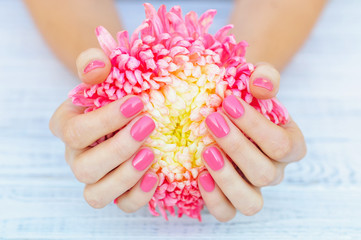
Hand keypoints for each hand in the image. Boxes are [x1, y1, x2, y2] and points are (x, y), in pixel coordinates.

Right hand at [49, 48, 157, 212]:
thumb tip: (97, 65)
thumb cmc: (115, 88)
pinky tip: (156, 177)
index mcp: (67, 127)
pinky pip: (122, 204)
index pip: (74, 131)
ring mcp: (96, 177)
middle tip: (149, 125)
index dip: (104, 120)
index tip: (137, 102)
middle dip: (118, 148)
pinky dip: (138, 196)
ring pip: (97, 194)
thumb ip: (94, 63)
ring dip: (125, 177)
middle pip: (85, 167)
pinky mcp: (118, 190)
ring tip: (151, 154)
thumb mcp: (104, 71)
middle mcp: (77, 157)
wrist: (129, 105)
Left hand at [198, 63, 306, 221]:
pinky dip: (214, 199)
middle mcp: (273, 171)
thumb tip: (259, 83)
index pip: (283, 145)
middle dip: (237, 147)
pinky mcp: (228, 199)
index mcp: (288, 145)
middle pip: (265, 173)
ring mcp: (251, 188)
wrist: (224, 111)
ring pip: (250, 202)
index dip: (257, 126)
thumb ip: (264, 77)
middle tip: (212, 120)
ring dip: (227, 178)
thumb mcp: (255, 80)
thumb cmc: (243, 96)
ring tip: (207, 152)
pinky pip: (226, 212)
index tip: (229, 102)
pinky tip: (199, 176)